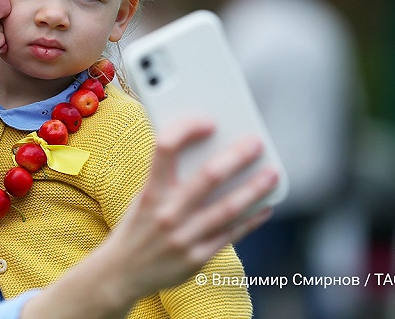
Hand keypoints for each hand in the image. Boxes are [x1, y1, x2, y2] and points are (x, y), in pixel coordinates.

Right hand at [106, 119, 276, 299]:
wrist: (121, 273)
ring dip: (255, 188)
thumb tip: (212, 151)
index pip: (165, 148)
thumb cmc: (138, 225)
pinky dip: (251, 218)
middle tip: (256, 143)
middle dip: (237, 156)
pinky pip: (231, 234)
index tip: (209, 121)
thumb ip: (169, 178)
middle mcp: (166, 213)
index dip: (187, 128)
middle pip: (209, 176)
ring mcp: (183, 238)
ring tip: (272, 173)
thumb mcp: (143, 197)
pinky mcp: (196, 259)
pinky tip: (265, 206)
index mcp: (150, 191)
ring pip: (228, 208)